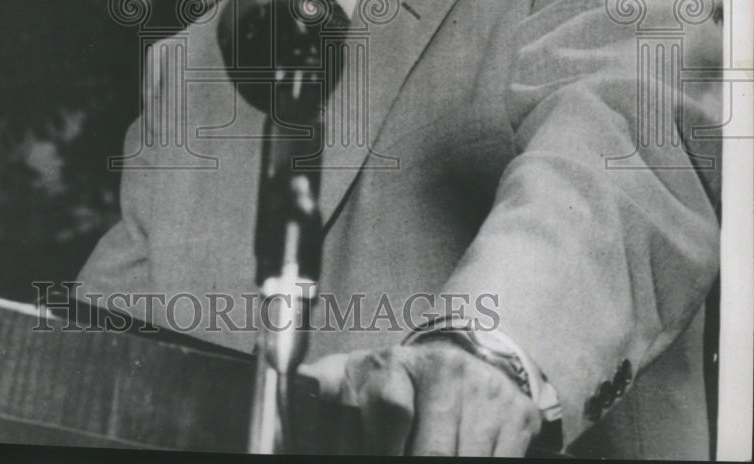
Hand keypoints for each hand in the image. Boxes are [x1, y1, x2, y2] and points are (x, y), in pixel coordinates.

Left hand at [301, 340, 542, 455]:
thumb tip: (289, 381)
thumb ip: (321, 386)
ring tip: (423, 455)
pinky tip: (459, 457)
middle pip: (431, 452)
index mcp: (394, 364)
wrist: (469, 355)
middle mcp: (443, 371)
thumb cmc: (400, 382)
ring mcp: (484, 393)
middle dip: (411, 461)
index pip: (390, 407)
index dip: (381, 447)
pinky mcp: (518, 416)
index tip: (375, 454)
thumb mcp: (356, 378)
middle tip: (402, 458)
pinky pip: (499, 463)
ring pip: (463, 460)